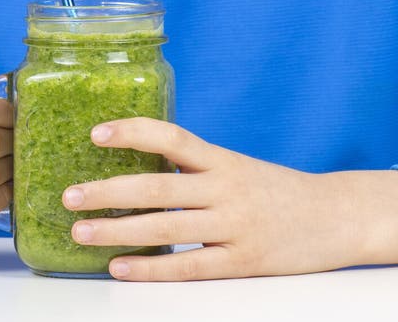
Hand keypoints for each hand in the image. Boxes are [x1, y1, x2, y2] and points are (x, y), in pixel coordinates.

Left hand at [62, 117, 361, 280]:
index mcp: (220, 159)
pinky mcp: (240, 261)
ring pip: (165, 228)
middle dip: (108, 191)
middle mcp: (224, 188)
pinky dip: (150, 269)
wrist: (331, 216)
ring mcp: (233, 226)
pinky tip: (119, 267)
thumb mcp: (234, 165)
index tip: (96, 132)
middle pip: (157, 186)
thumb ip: (193, 165)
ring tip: (80, 231)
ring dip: (117, 231)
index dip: (133, 132)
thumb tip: (137, 158)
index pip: (171, 137)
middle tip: (69, 195)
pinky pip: (188, 266)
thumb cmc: (272, 188)